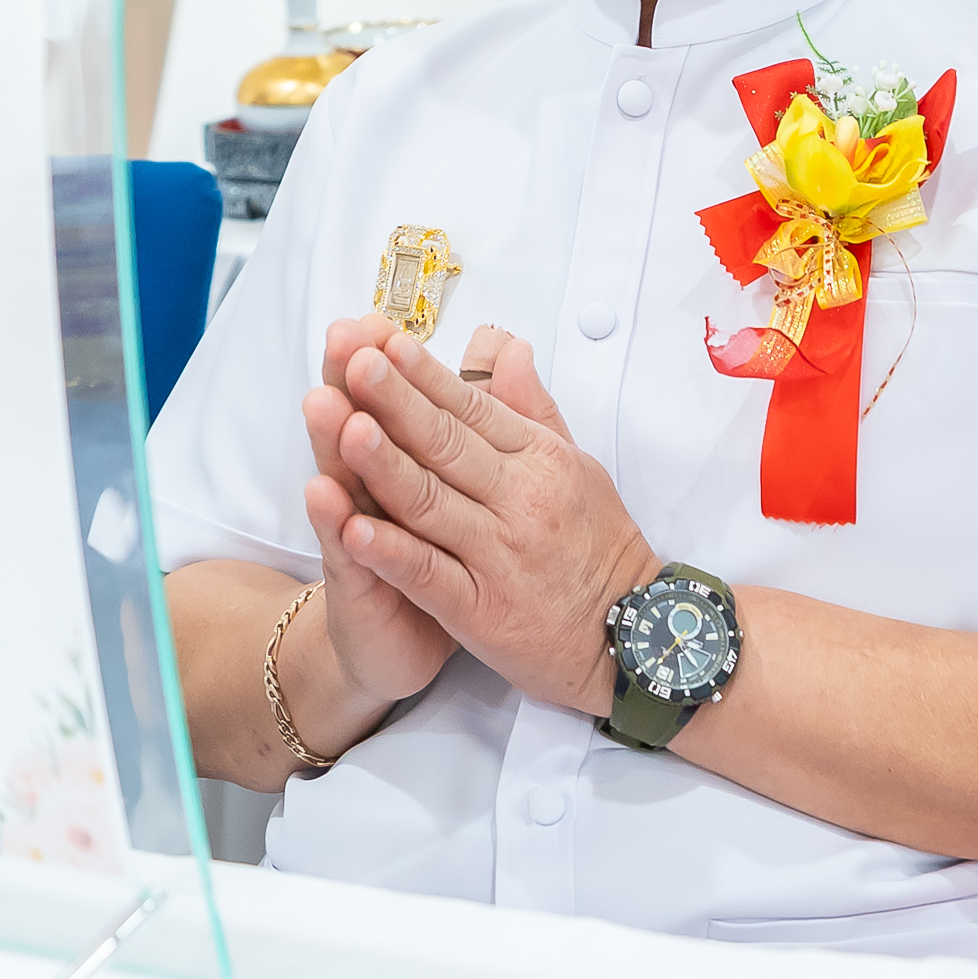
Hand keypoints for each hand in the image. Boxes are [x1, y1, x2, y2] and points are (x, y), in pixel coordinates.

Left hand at [323, 323, 662, 717]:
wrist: (632, 636)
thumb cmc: (599, 547)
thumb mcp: (576, 465)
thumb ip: (531, 406)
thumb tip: (505, 346)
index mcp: (539, 460)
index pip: (471, 408)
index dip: (425, 375)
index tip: (384, 342)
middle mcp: (520, 500)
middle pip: (446, 445)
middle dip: (396, 402)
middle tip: (356, 364)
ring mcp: (499, 555)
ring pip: (430, 503)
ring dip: (384, 466)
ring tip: (345, 428)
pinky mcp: (481, 610)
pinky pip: (429, 575)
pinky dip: (390, 552)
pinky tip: (353, 528)